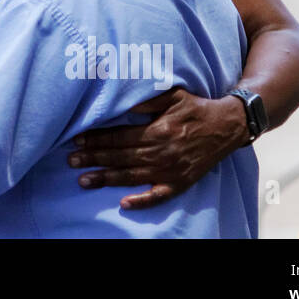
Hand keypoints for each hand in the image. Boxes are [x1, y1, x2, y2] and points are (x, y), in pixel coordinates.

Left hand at [66, 89, 249, 209]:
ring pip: (132, 177)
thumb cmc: (196, 108)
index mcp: (157, 130)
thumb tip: (126, 103)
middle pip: (120, 157)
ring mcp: (170, 171)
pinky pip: (158, 196)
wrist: (227, 127)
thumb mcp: (173, 95)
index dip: (97, 139)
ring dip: (106, 179)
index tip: (77, 139)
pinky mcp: (180, 183)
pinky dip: (141, 201)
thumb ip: (148, 100)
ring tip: (84, 181)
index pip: (119, 136)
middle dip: (93, 159)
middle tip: (71, 161)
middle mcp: (161, 152)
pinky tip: (123, 204)